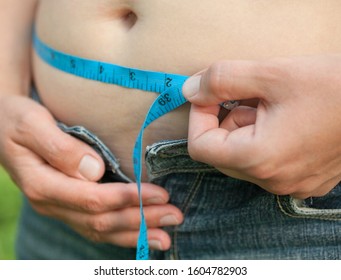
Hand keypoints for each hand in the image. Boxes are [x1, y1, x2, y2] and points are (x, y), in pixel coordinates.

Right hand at [0, 94, 182, 249]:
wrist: (3, 128)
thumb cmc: (16, 120)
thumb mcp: (30, 124)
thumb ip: (59, 147)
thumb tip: (94, 170)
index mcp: (44, 184)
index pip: (92, 199)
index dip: (128, 199)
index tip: (159, 194)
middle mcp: (53, 203)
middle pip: (102, 220)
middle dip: (141, 219)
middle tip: (176, 216)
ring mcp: (61, 207)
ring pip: (101, 229)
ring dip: (136, 233)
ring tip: (167, 236)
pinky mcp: (69, 205)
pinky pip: (96, 226)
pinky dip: (121, 233)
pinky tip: (143, 234)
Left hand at [183, 55, 340, 198]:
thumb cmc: (335, 87)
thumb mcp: (271, 74)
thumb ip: (222, 80)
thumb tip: (189, 91)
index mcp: (259, 159)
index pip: (200, 146)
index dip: (198, 117)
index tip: (209, 94)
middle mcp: (272, 180)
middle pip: (221, 152)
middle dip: (225, 120)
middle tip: (250, 97)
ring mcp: (289, 184)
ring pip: (242, 157)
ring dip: (246, 128)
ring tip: (274, 106)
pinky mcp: (303, 180)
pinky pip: (265, 163)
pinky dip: (264, 139)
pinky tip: (286, 120)